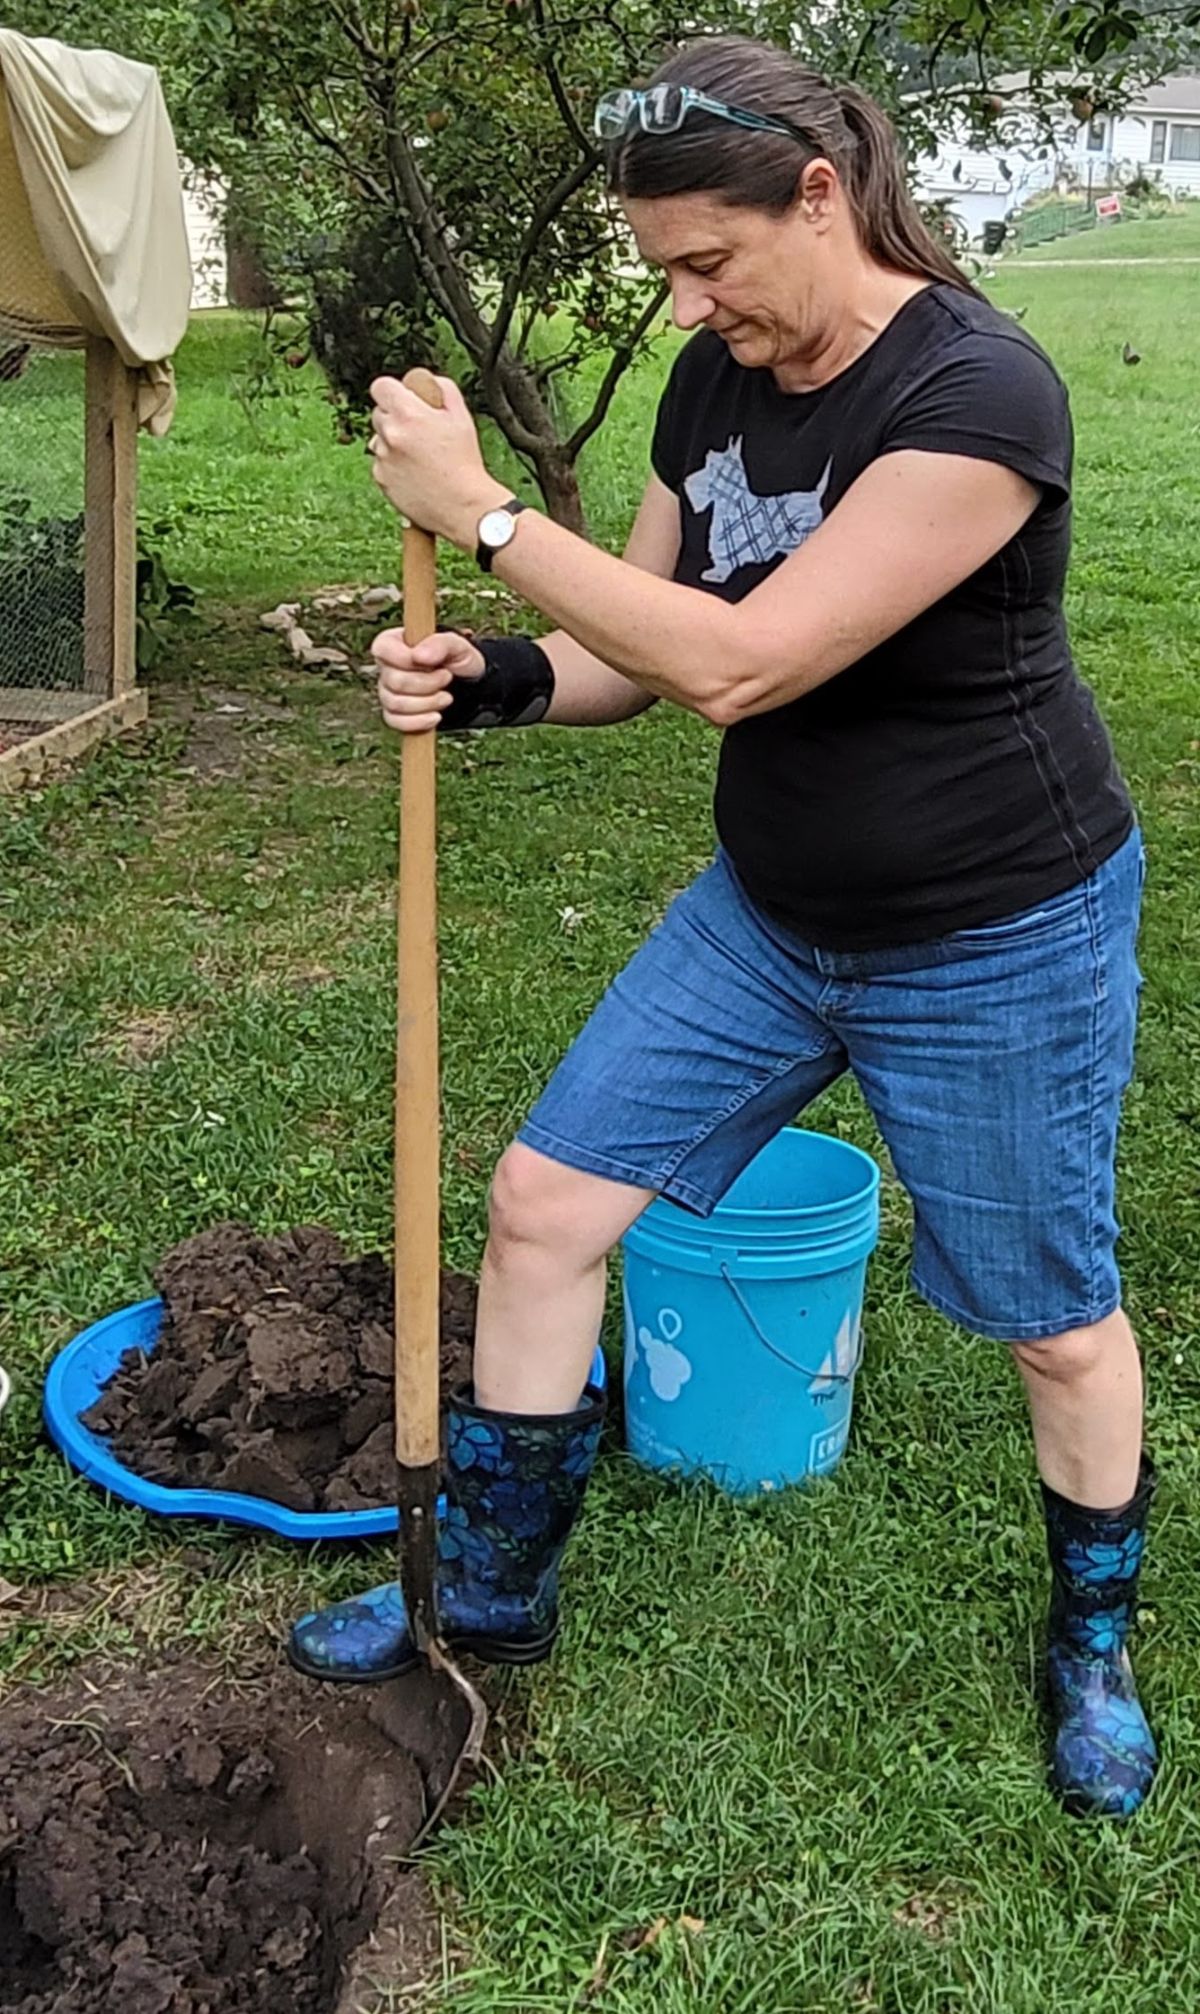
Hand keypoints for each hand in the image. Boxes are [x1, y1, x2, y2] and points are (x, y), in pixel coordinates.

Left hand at [369, 374, 507, 546]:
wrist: (463, 506)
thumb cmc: (464, 463)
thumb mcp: (462, 416)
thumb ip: (442, 388)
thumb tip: (426, 381)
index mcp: (408, 413)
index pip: (380, 386)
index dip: (393, 391)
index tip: (404, 399)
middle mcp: (390, 434)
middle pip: (378, 412)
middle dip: (395, 417)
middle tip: (419, 431)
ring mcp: (382, 458)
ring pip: (379, 439)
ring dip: (393, 443)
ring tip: (420, 457)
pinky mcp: (380, 479)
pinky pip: (381, 463)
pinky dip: (393, 465)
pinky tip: (415, 473)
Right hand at [373, 628, 484, 733]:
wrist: (469, 686)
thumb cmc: (459, 660)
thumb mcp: (458, 645)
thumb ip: (441, 643)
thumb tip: (418, 656)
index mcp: (393, 642)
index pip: (383, 649)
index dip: (408, 660)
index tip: (434, 663)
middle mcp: (386, 667)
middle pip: (395, 681)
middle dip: (427, 684)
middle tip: (447, 678)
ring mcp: (387, 691)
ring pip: (395, 704)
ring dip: (428, 703)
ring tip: (447, 697)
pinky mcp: (393, 714)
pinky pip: (394, 722)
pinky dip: (419, 722)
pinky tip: (436, 716)